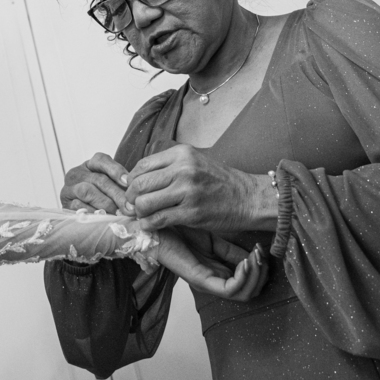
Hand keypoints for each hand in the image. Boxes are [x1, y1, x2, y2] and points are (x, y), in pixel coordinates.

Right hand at [60, 152, 130, 213]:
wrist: (81, 216)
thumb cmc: (102, 197)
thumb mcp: (111, 186)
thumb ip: (121, 186)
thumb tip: (136, 195)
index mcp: (90, 165)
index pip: (101, 160)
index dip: (116, 170)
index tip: (128, 182)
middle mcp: (77, 173)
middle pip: (99, 180)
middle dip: (117, 194)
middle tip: (130, 207)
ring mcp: (69, 188)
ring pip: (87, 192)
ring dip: (105, 204)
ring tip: (119, 214)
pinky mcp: (65, 203)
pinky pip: (78, 206)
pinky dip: (93, 213)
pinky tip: (104, 218)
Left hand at [124, 144, 274, 232]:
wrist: (248, 198)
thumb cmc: (220, 182)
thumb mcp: (194, 162)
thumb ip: (169, 167)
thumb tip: (137, 178)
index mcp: (181, 154)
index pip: (142, 166)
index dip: (131, 180)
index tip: (132, 190)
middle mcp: (183, 169)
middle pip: (139, 184)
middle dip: (130, 197)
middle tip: (131, 206)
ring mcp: (187, 191)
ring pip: (144, 202)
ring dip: (138, 212)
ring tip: (143, 216)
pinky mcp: (191, 213)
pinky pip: (158, 220)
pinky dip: (149, 225)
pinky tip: (150, 225)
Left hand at [155, 228, 268, 301]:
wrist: (155, 227)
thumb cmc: (179, 230)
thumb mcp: (213, 239)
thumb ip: (231, 249)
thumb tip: (255, 254)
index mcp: (217, 272)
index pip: (248, 280)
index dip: (261, 267)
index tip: (263, 249)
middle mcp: (214, 281)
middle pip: (250, 291)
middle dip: (262, 273)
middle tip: (263, 254)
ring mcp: (207, 283)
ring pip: (243, 293)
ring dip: (256, 276)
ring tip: (256, 257)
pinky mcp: (200, 281)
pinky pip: (229, 289)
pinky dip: (243, 278)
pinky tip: (246, 262)